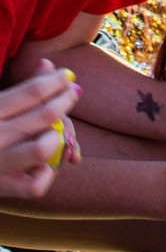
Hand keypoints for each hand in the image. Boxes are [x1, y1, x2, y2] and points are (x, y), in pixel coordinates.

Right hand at [0, 60, 79, 197]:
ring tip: (55, 132)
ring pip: (42, 149)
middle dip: (65, 100)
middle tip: (73, 91)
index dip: (56, 81)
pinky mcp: (5, 188)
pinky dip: (45, 174)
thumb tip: (48, 63)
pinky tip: (43, 164)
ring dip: (56, 138)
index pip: (32, 92)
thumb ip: (23, 89)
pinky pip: (37, 185)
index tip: (67, 75)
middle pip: (45, 115)